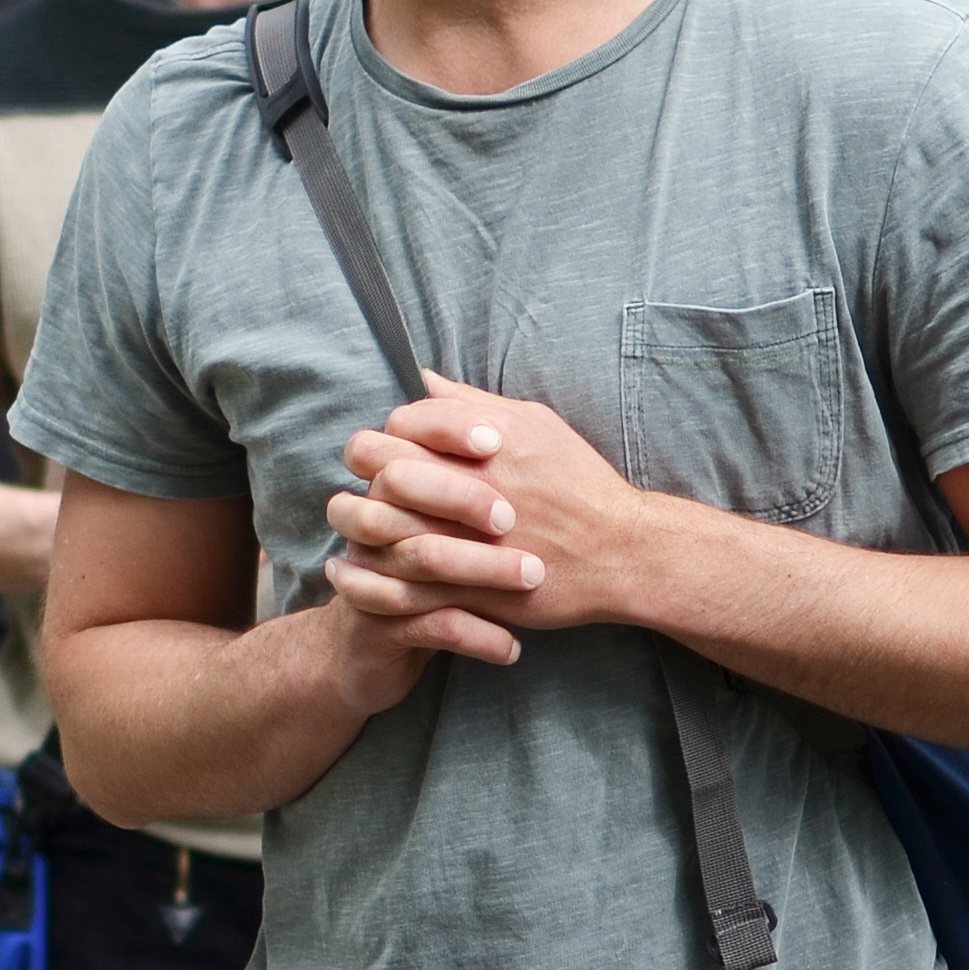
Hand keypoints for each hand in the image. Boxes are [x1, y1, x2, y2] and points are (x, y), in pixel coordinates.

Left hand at [319, 374, 648, 638]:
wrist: (621, 552)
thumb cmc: (579, 484)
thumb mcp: (535, 425)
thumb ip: (474, 405)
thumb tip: (425, 381)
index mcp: (487, 440)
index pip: (403, 424)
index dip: (386, 435)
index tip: (387, 451)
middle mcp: (472, 484)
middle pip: (384, 471)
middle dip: (362, 476)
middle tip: (362, 485)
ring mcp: (468, 538)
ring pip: (382, 527)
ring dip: (355, 525)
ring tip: (348, 526)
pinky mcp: (467, 588)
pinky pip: (398, 583)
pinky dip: (368, 578)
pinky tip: (355, 572)